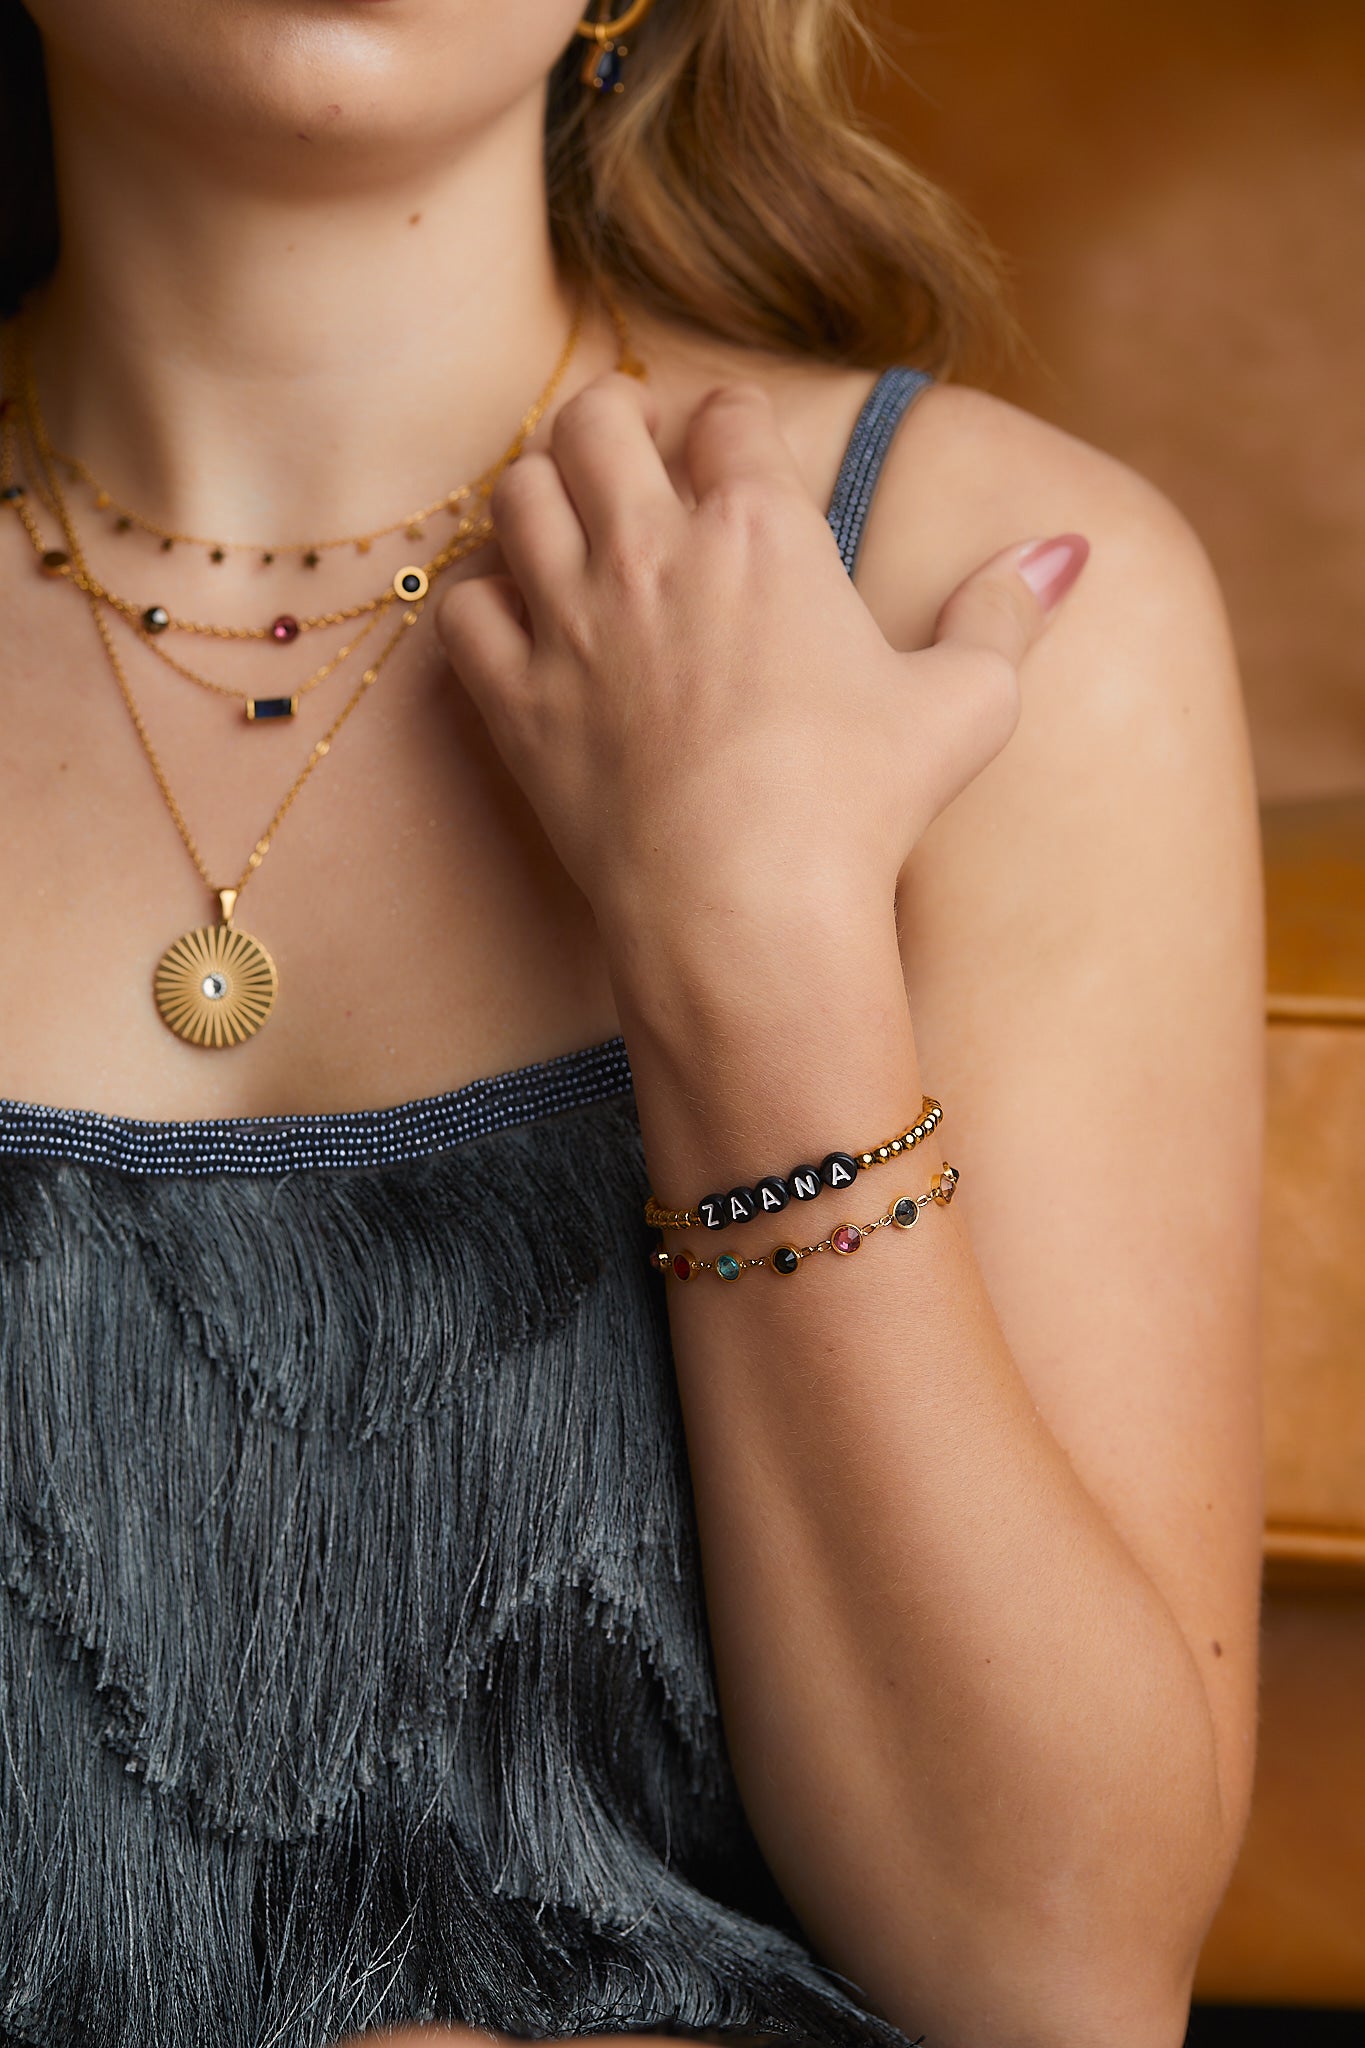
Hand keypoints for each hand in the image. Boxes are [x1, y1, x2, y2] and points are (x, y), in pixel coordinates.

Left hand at [437, 372, 1087, 940]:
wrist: (746, 906)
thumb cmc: (861, 803)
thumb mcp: (966, 702)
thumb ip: (1007, 612)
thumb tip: (1066, 551)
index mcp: (759, 528)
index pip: (728, 413)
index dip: (732, 420)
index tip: (735, 444)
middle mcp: (650, 552)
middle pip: (594, 420)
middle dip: (614, 418)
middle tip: (635, 451)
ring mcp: (571, 623)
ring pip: (518, 494)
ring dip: (543, 492)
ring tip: (571, 518)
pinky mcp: (517, 703)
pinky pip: (462, 610)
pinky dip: (483, 601)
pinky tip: (517, 620)